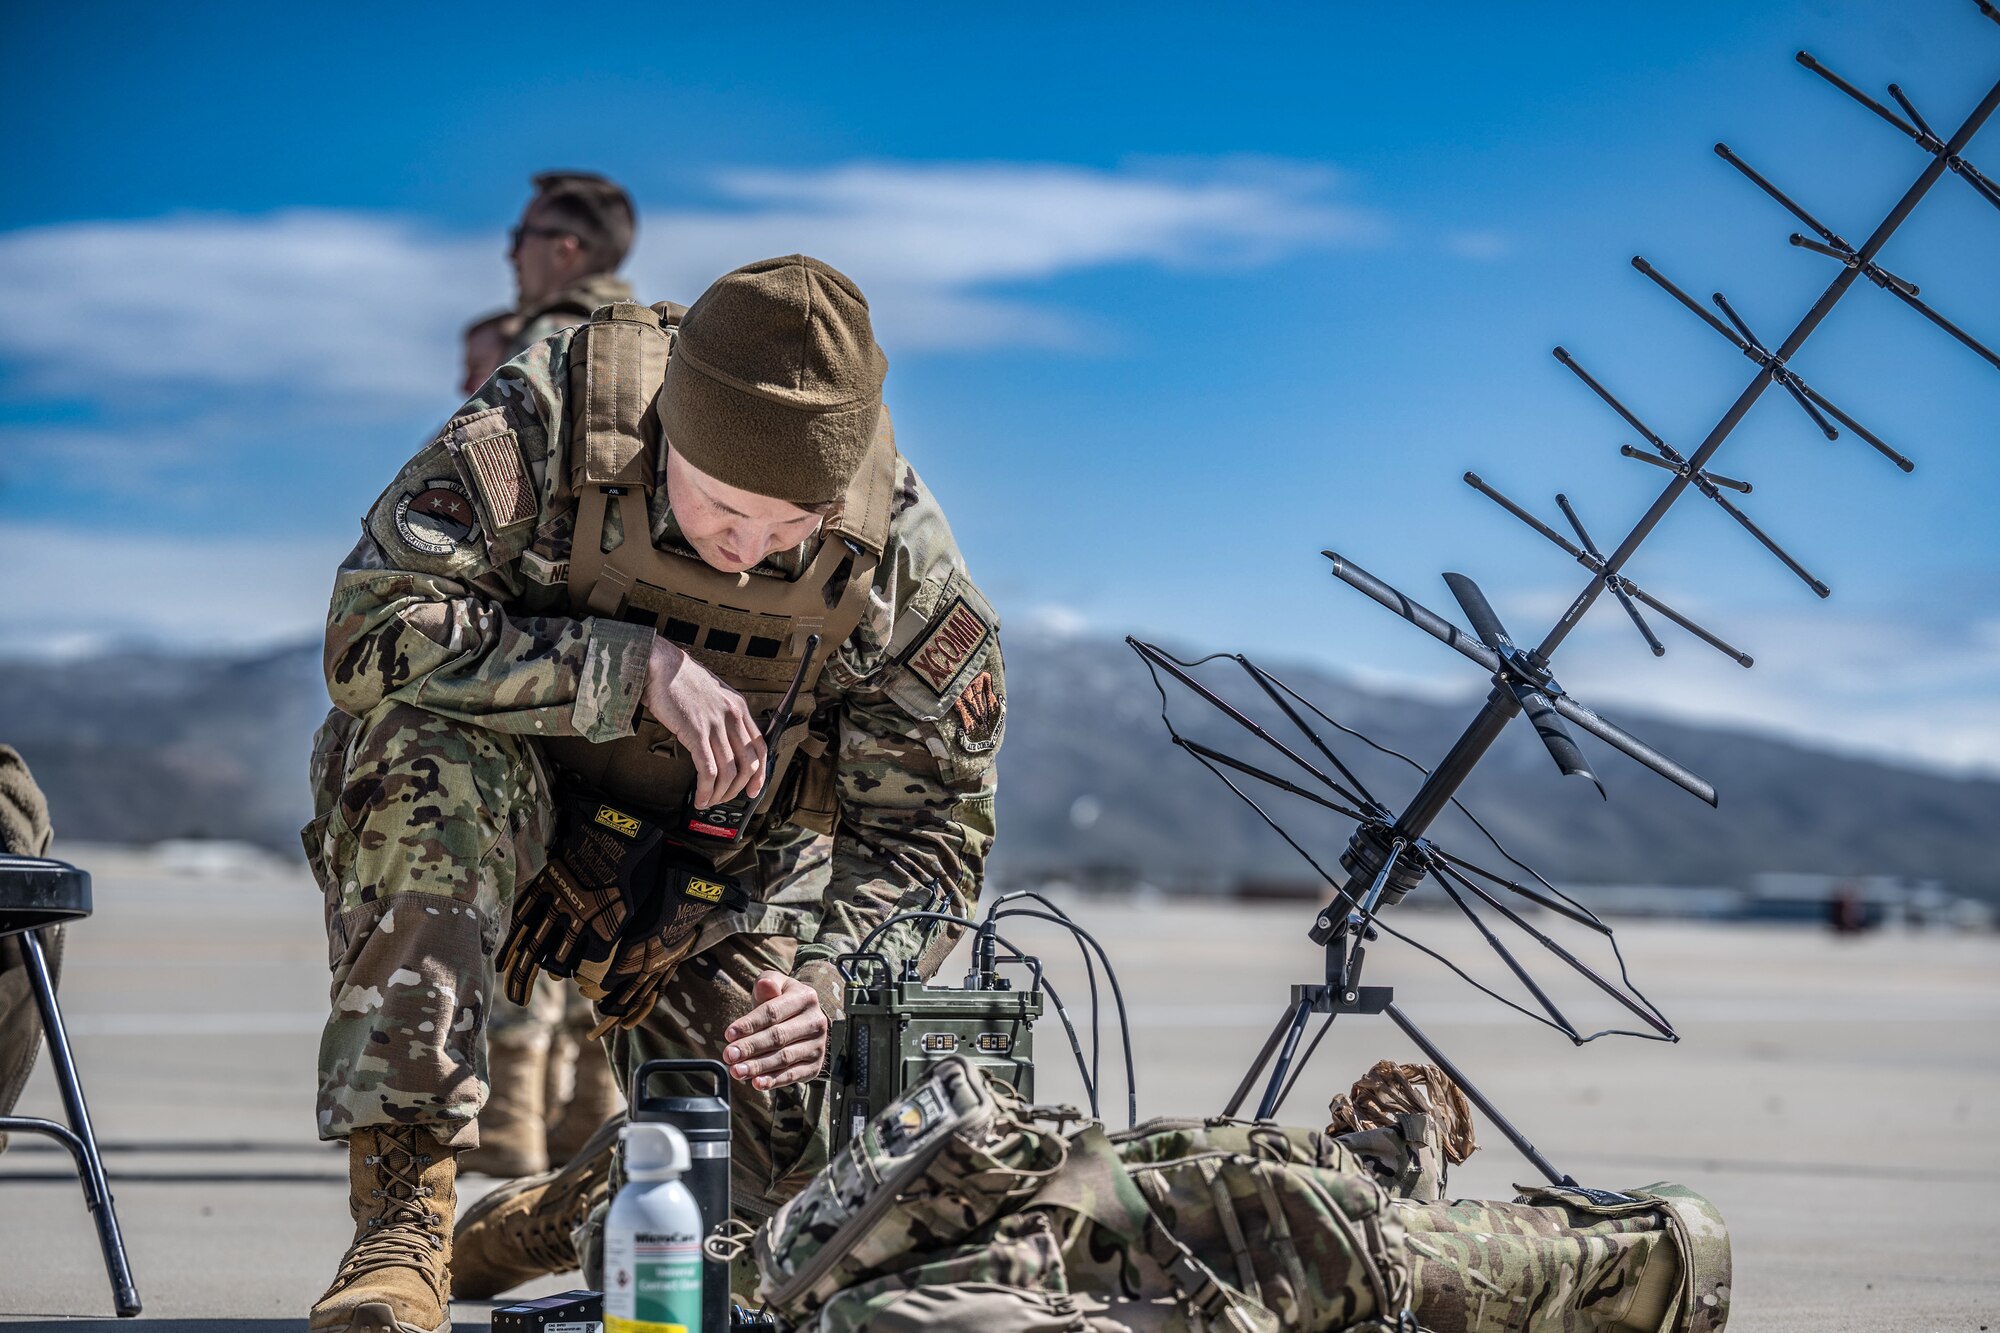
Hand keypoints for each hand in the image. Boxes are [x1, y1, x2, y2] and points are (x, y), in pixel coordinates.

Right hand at [643, 636, 767, 807]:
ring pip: (729, 771)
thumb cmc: (681, 680)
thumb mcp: (713, 695)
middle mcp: (732, 716)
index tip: (754, 788)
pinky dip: (705, 789)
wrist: (661, 665)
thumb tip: (722, 744)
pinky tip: (699, 796)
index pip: (761, 747)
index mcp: (739, 708)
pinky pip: (708, 770)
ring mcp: (716, 724)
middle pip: (748, 764)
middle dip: (738, 788)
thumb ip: (722, 717)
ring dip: (720, 793)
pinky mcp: (697, 731)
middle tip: (725, 798)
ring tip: (708, 800)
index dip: (760, 773)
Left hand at [723, 971, 829, 1090]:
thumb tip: (765, 985)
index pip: (773, 1012)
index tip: (729, 1034)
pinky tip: (757, 1083)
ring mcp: (818, 1045)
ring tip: (737, 1071)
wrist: (802, 1019)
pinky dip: (774, 1081)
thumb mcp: (774, 985)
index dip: (750, 1024)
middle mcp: (816, 1021)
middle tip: (729, 1056)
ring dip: (758, 1066)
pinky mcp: (815, 1065)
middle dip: (750, 1047)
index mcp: (806, 997)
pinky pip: (793, 1075)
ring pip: (784, 1058)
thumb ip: (767, 983)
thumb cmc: (781, 1001)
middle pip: (778, 1036)